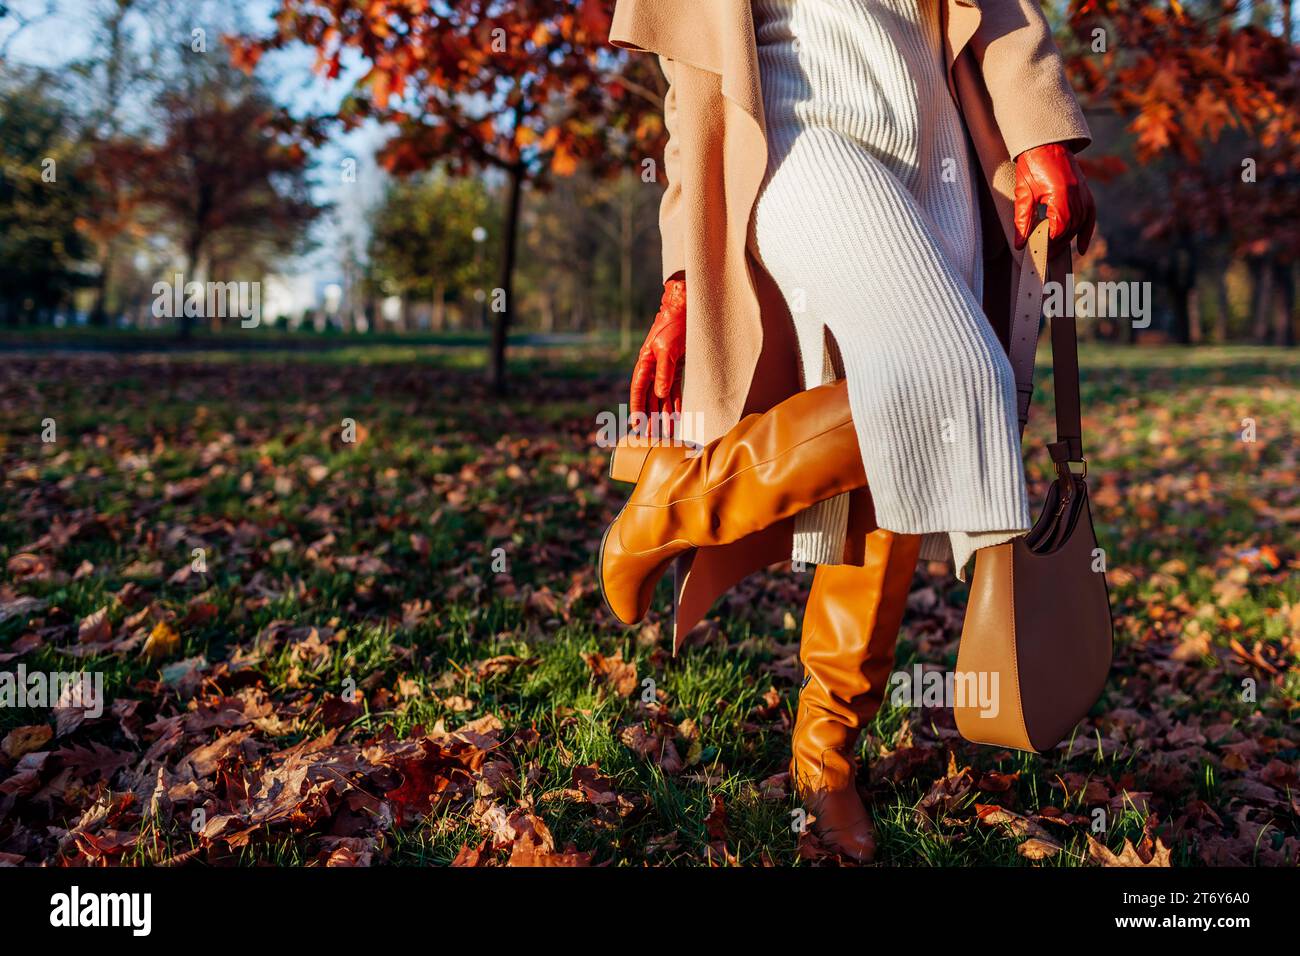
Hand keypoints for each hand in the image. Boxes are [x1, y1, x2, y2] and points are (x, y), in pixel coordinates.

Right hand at [629, 276, 684, 436]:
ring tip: (666, 432)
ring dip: (664, 415)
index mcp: (644, 363)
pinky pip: (674, 391)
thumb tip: (660, 394)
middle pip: (650, 398)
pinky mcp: (675, 369)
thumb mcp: (667, 348)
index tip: (637, 425)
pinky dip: (675, 403)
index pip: (638, 391)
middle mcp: (652, 369)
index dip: (637, 408)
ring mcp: (664, 370)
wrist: (685, 310)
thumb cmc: (673, 325)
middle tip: (652, 437)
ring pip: (662, 398)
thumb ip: (663, 371)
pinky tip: (677, 416)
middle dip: (651, 418)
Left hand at [1013, 143, 1095, 255]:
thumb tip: (1021, 244)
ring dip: (1067, 240)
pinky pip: (1089, 215)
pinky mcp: (1085, 191)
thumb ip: (1022, 220)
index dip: (1048, 243)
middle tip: (1042, 256)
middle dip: (1056, 245)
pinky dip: (1086, 232)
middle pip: (1069, 229)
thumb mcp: (1023, 193)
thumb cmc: (1033, 164)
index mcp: (1060, 195)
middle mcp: (1076, 195)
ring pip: (1079, 224)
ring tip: (1053, 251)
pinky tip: (1081, 248)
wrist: (1046, 142)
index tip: (1038, 253)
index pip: (1058, 228)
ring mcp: (1083, 193)